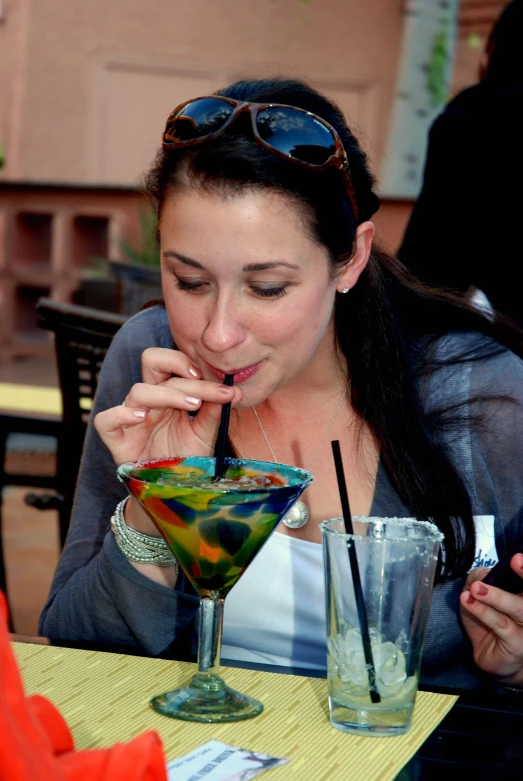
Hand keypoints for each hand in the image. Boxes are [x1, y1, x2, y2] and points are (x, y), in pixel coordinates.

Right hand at [94, 347, 242, 466]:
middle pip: (151, 360)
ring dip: (166, 394)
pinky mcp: (116, 439)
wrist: (173, 490)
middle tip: (199, 381)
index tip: (221, 384)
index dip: (195, 368)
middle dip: (176, 364)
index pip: (177, 368)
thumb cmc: (185, 458)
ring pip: (138, 391)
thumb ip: (215, 411)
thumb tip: (235, 391)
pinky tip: (141, 418)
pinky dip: (120, 414)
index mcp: (170, 393)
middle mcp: (150, 400)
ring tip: (191, 406)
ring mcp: (132, 418)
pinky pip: (106, 420)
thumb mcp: (205, 433)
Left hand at [460, 553, 522, 685]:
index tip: (519, 556)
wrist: (493, 658)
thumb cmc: (490, 623)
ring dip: (497, 596)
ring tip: (476, 589)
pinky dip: (484, 612)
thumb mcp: (478, 594)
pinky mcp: (519, 644)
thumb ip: (480, 578)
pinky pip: (502, 625)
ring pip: (519, 608)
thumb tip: (483, 574)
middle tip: (514, 560)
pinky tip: (469, 602)